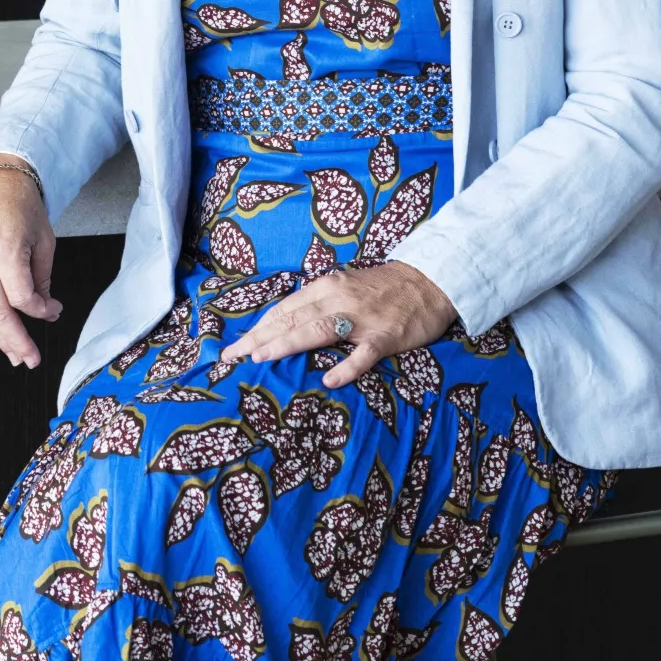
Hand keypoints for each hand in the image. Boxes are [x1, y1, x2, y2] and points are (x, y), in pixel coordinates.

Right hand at [0, 159, 62, 370]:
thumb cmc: (21, 205)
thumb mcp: (43, 239)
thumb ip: (42, 278)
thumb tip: (44, 313)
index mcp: (6, 246)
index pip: (22, 296)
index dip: (40, 311)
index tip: (52, 311)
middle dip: (17, 340)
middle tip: (31, 359)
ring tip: (13, 355)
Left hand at [230, 259, 457, 389]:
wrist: (427, 282)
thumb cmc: (382, 288)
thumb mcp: (344, 289)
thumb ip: (319, 305)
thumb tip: (286, 326)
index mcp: (326, 287)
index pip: (284, 309)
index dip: (258, 327)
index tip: (235, 346)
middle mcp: (338, 299)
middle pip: (291, 319)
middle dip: (260, 338)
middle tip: (233, 356)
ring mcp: (361, 318)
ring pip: (317, 330)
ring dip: (287, 344)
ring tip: (263, 359)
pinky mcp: (385, 336)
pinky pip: (363, 353)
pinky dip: (346, 366)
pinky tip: (330, 379)